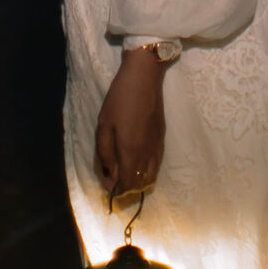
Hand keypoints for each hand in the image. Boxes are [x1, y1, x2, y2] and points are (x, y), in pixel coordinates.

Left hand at [95, 48, 166, 199]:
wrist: (144, 77)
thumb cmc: (120, 99)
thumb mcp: (104, 125)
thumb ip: (106, 153)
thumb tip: (109, 176)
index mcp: (132, 152)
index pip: (127, 184)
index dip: (117, 191)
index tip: (107, 186)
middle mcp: (147, 154)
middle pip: (140, 184)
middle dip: (126, 188)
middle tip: (113, 180)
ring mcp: (157, 146)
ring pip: (151, 176)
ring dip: (138, 181)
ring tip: (125, 173)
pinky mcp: (162, 138)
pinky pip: (157, 164)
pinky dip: (148, 171)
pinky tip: (138, 163)